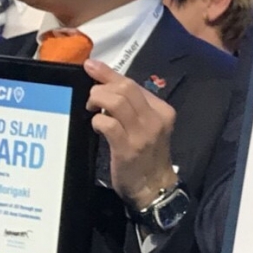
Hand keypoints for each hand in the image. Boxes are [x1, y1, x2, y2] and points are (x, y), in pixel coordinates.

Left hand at [84, 60, 177, 210]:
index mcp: (162, 109)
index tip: (91, 66)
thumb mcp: (148, 127)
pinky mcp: (128, 148)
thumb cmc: (147, 156)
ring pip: (116, 101)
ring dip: (97, 100)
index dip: (109, 73)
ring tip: (91, 109)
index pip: (133, 83)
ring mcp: (143, 133)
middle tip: (91, 97)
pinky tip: (96, 126)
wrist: (154, 186)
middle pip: (125, 88)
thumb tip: (107, 86)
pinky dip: (97, 121)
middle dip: (101, 86)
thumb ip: (134, 108)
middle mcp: (155, 118)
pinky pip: (108, 124)